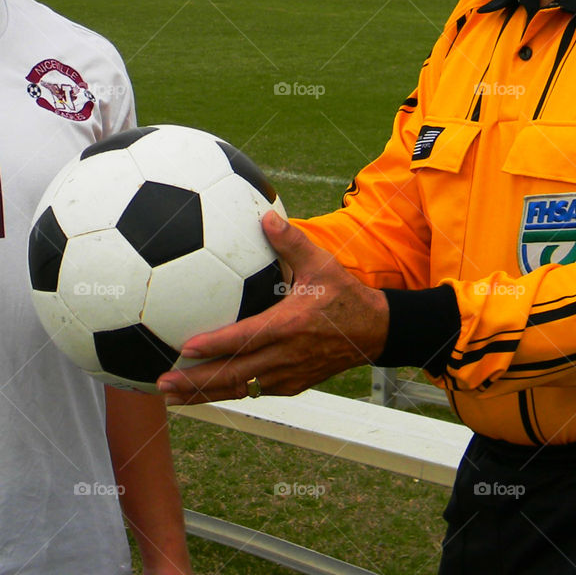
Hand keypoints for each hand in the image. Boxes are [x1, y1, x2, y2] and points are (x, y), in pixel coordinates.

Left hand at [157, 211, 388, 404]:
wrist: (374, 331)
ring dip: (206, 393)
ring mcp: (290, 374)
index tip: (186, 347)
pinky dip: (230, 392)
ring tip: (172, 395)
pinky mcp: (294, 384)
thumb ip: (292, 242)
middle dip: (197, 382)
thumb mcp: (323, 264)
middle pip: (236, 375)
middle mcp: (287, 355)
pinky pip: (256, 391)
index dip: (216, 345)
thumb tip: (265, 216)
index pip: (246, 338)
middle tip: (163, 383)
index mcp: (290, 325)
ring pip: (242, 388)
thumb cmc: (345, 295)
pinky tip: (207, 392)